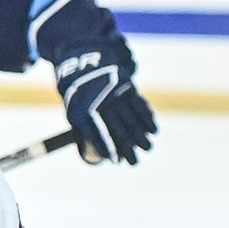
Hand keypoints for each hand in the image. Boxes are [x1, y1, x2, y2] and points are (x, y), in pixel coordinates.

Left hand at [53, 38, 156, 164]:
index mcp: (82, 110)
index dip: (106, 147)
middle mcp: (99, 102)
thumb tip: (98, 154)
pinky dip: (146, 117)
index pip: (96, 133)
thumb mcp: (75, 112)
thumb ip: (86, 132)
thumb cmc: (79, 96)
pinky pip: (138, 104)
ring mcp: (114, 94)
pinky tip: (153, 129)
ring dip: (140, 134)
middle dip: (126, 147)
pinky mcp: (125, 86)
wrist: (84, 64)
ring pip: (129, 117)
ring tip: (148, 148)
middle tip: (134, 163)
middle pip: (116, 128)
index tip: (115, 161)